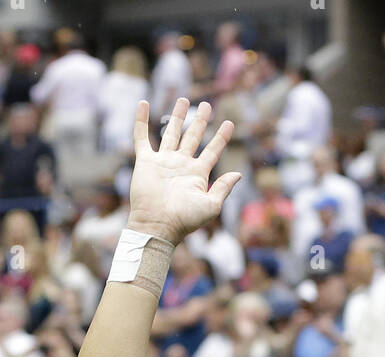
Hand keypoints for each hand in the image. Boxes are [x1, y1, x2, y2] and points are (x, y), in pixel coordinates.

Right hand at [127, 98, 240, 245]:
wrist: (158, 224)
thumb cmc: (185, 219)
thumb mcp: (211, 205)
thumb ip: (224, 188)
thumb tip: (239, 174)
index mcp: (198, 174)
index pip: (213, 151)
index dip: (221, 138)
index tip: (229, 123)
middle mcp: (181, 165)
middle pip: (193, 137)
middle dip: (200, 121)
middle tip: (207, 105)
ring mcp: (164, 161)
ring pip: (171, 132)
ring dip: (177, 116)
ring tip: (183, 99)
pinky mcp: (146, 161)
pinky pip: (142, 137)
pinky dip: (141, 120)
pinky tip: (143, 103)